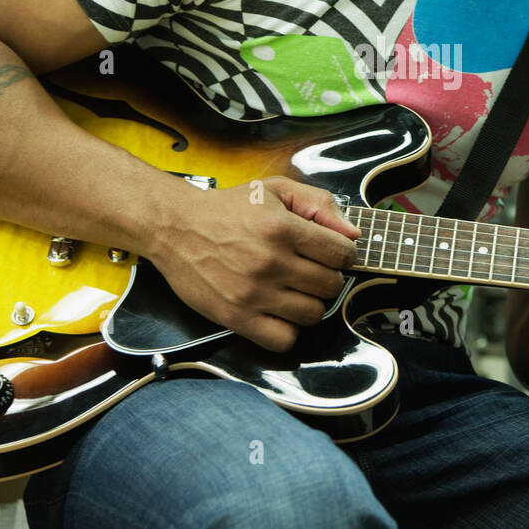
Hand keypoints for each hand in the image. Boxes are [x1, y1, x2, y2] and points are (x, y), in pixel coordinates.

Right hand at [146, 175, 360, 352]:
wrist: (176, 227)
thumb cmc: (227, 208)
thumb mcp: (275, 189)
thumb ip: (319, 204)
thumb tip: (352, 234)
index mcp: (282, 228)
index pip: (342, 253)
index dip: (343, 253)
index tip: (332, 254)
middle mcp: (270, 262)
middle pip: (331, 286)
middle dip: (328, 277)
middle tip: (311, 270)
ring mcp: (253, 293)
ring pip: (313, 314)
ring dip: (310, 303)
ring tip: (294, 290)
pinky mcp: (236, 317)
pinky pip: (284, 339)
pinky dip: (288, 330)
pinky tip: (279, 312)